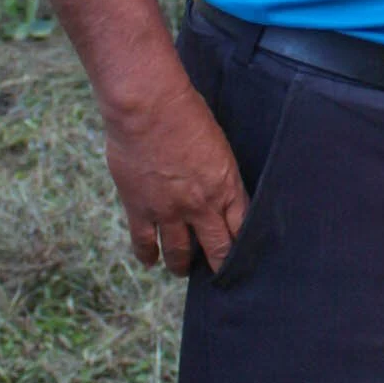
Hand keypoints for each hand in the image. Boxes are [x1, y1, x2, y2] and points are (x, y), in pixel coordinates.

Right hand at [102, 77, 248, 275]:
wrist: (147, 107)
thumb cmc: (186, 113)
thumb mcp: (218, 144)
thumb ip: (219, 172)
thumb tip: (219, 188)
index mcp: (226, 186)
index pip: (241, 228)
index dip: (242, 246)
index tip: (243, 257)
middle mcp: (201, 206)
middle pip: (217, 248)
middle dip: (219, 265)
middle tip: (219, 275)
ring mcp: (169, 211)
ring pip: (180, 253)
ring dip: (182, 265)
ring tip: (182, 270)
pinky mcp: (140, 208)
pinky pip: (144, 242)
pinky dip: (148, 255)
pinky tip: (151, 261)